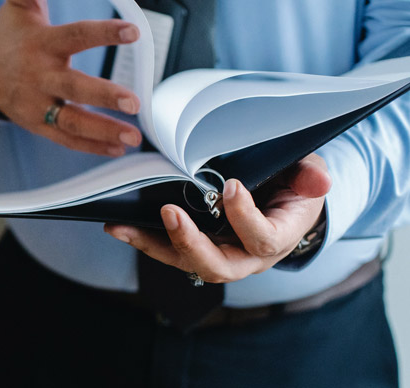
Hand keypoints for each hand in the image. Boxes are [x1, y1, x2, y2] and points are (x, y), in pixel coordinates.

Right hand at [0, 0, 141, 155]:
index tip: (134, 31)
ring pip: (72, 120)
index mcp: (42, 44)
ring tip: (133, 137)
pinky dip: (91, 146)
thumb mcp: (20, 4)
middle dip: (104, 96)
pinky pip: (66, 138)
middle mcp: (40, 76)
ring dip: (103, 130)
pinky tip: (116, 148)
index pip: (76, 35)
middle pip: (74, 87)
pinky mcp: (39, 124)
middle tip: (134, 103)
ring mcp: (39, 104)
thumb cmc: (11, 36)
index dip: (104, 33)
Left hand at [105, 153, 331, 282]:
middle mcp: (247, 256)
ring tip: (122, 227)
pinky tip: (120, 227)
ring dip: (154, 245)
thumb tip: (320, 180)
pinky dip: (146, 240)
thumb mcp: (306, 175)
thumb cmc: (294, 186)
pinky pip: (172, 251)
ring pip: (187, 263)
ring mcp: (222, 253)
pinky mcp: (201, 246)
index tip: (230, 186)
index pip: (261, 239)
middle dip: (191, 243)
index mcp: (278, 237)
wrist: (283, 203)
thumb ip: (310, 177)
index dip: (244, 217)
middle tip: (169, 213)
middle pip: (218, 266)